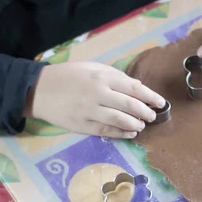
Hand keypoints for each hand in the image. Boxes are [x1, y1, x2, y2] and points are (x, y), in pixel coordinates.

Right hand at [24, 62, 165, 138]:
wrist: (40, 90)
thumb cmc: (70, 76)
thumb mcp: (93, 68)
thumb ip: (115, 77)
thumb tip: (137, 87)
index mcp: (102, 77)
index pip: (134, 88)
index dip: (150, 96)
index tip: (161, 102)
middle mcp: (98, 93)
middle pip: (129, 105)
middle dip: (145, 112)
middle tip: (152, 116)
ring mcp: (89, 111)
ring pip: (120, 120)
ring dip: (135, 124)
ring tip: (141, 126)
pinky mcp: (82, 125)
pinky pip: (106, 131)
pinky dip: (121, 134)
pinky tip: (130, 134)